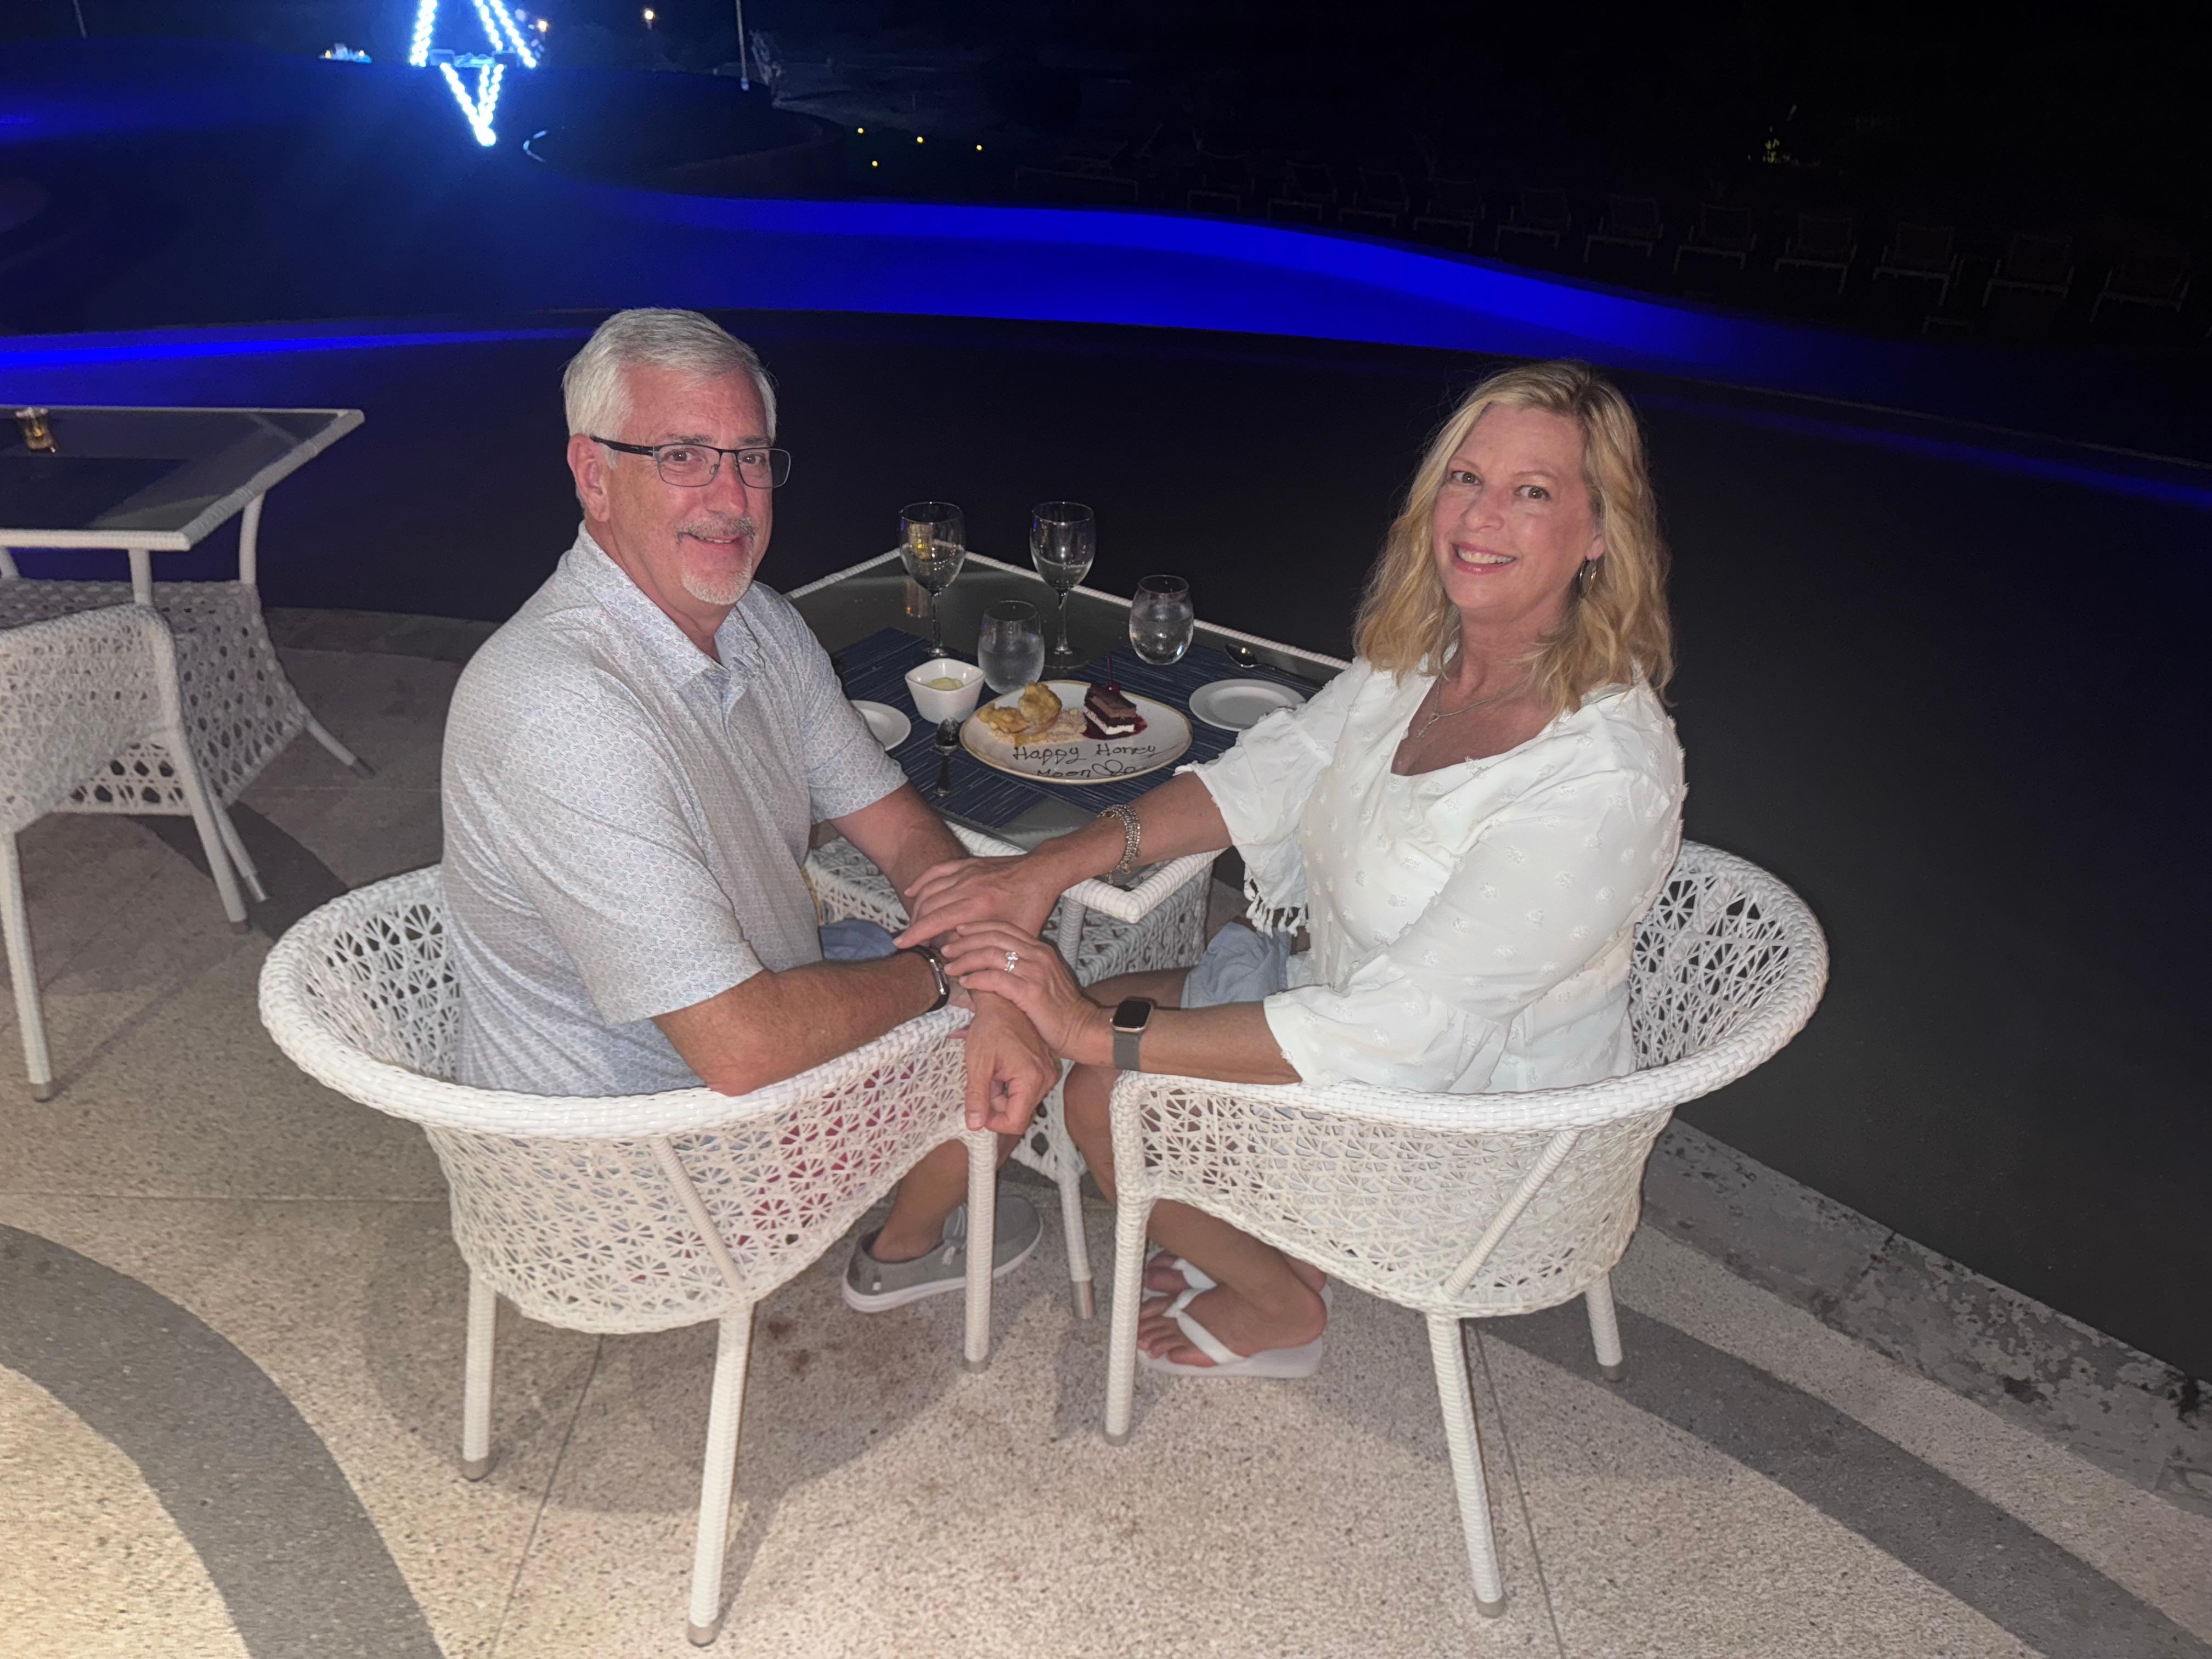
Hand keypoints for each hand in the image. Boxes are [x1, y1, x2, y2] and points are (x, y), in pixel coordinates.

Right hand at [896, 854, 1062, 946]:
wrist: (1041, 873)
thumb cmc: (1032, 904)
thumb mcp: (1013, 933)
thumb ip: (986, 946)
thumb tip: (960, 960)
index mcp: (981, 904)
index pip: (937, 920)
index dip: (916, 934)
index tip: (902, 944)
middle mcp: (969, 885)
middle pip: (928, 906)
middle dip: (915, 925)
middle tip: (911, 942)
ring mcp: (966, 872)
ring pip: (929, 890)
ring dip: (917, 908)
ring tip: (913, 926)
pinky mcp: (966, 864)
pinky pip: (936, 871)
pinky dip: (921, 882)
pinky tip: (912, 893)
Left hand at [939, 924, 1107, 1064]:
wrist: (1081, 1029)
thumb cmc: (1059, 1011)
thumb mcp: (1042, 981)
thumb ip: (1021, 969)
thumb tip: (992, 969)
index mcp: (1040, 950)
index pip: (1005, 928)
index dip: (979, 927)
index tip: (959, 931)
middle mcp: (1038, 955)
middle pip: (994, 937)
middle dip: (966, 941)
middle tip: (947, 948)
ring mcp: (1035, 972)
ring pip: (991, 954)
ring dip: (967, 959)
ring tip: (952, 967)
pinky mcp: (1030, 991)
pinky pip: (996, 978)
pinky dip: (978, 978)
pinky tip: (967, 983)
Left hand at [959, 994, 1057, 1133]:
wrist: (1004, 1002)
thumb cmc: (991, 1027)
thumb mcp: (978, 1063)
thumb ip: (977, 1097)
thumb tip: (974, 1125)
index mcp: (1031, 1079)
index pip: (1015, 1122)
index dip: (993, 1123)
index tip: (978, 1110)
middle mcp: (1046, 1079)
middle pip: (1019, 1113)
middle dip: (996, 1104)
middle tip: (984, 1080)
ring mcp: (1048, 1074)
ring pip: (1022, 1102)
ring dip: (1002, 1094)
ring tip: (992, 1070)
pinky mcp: (1045, 1069)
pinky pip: (1027, 1090)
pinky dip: (1010, 1085)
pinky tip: (1001, 1068)